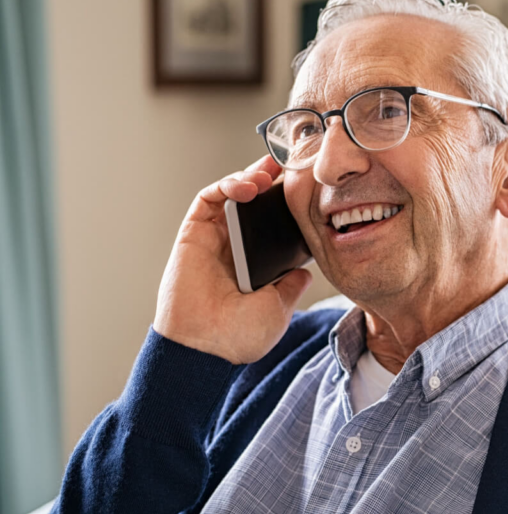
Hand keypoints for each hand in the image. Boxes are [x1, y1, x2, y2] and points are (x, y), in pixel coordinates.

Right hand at [154, 156, 312, 363]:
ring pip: (231, 195)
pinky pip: (208, 199)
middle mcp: (235, 248)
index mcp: (257, 265)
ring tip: (269, 173)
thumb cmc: (239, 336)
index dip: (288, 205)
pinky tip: (248, 186)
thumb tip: (306, 273)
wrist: (204, 348)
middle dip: (271, 180)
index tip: (308, 189)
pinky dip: (227, 185)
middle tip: (290, 164)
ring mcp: (214, 239)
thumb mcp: (279, 309)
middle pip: (254, 204)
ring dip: (250, 177)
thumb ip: (291, 286)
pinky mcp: (193, 234)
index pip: (274, 225)